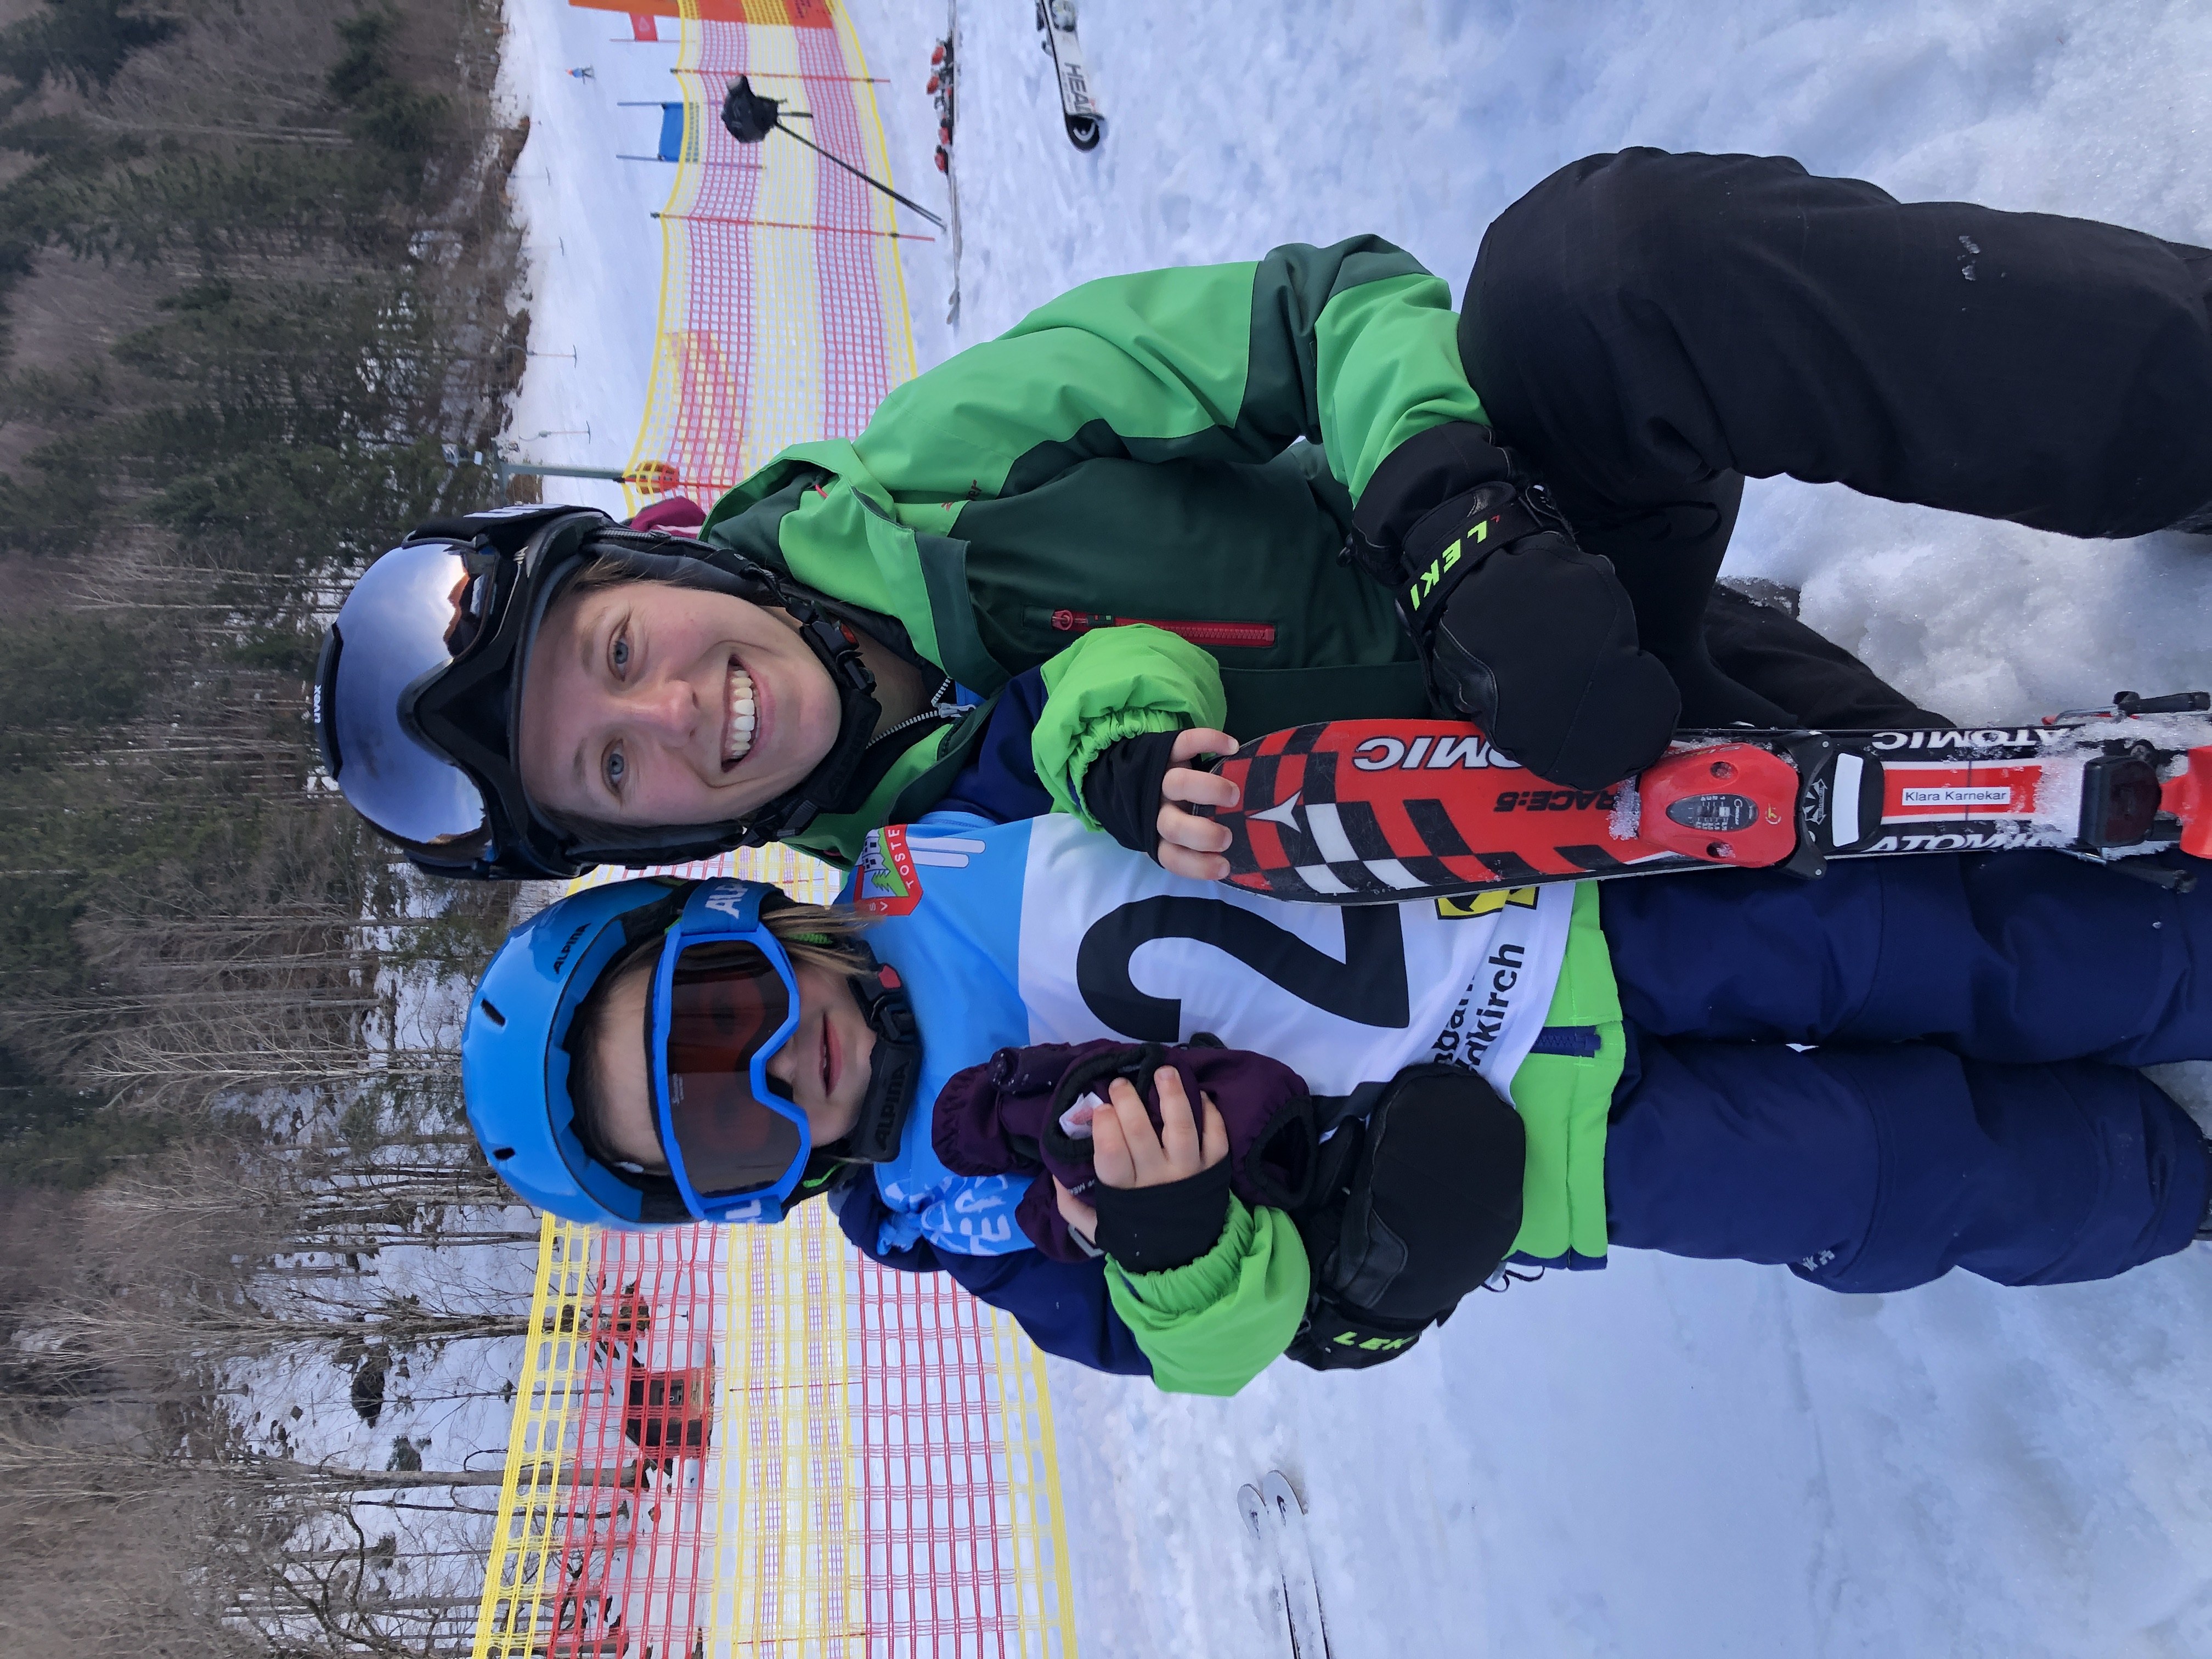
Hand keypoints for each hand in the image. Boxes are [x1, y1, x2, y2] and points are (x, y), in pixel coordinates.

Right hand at [1053, 1064, 1227, 1242]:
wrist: (1182, 1257)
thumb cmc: (1133, 1232)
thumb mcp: (1095, 1227)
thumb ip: (1070, 1204)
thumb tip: (1055, 1172)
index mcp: (1124, 1192)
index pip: (1112, 1155)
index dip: (1105, 1127)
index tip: (1100, 1108)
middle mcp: (1157, 1180)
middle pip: (1142, 1133)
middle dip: (1129, 1102)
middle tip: (1120, 1084)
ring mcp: (1188, 1173)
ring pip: (1182, 1129)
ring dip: (1173, 1096)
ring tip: (1164, 1071)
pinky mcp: (1213, 1170)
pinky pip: (1216, 1138)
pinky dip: (1211, 1115)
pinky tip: (1199, 1096)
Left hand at [1155, 726, 1238, 880]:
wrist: (1131, 776)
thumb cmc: (1170, 812)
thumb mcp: (1175, 835)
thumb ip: (1199, 847)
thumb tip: (1236, 856)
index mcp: (1158, 837)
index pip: (1172, 857)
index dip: (1197, 866)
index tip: (1225, 865)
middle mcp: (1155, 810)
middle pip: (1172, 826)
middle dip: (1203, 834)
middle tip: (1228, 836)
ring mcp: (1159, 779)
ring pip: (1178, 784)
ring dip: (1209, 790)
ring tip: (1233, 796)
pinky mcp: (1164, 750)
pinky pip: (1185, 742)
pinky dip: (1210, 741)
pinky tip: (1232, 747)